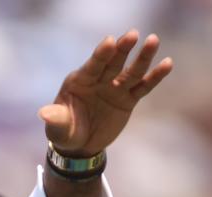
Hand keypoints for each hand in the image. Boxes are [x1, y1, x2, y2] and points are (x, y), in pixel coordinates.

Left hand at [40, 30, 172, 157]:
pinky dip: (155, 76)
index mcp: (80, 81)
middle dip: (123, 49)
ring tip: (153, 40)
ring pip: (131, 71)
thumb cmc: (64, 133)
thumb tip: (43, 113)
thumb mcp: (58, 128)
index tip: (110, 41)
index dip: (101, 54)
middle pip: (114, 62)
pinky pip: (143, 87)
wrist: (79, 146)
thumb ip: (55, 119)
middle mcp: (99, 80)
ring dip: (143, 57)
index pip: (92, 65)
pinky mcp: (128, 99)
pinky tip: (167, 64)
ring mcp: (115, 88)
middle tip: (133, 34)